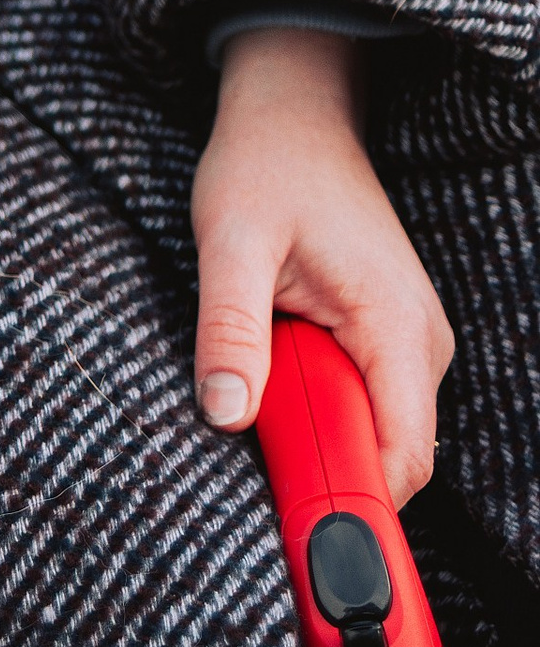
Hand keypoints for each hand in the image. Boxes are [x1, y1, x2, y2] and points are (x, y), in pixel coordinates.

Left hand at [191, 26, 453, 502]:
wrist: (294, 112)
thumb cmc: (265, 165)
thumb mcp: (230, 241)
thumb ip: (229, 327)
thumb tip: (224, 412)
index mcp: (396, 326)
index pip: (401, 459)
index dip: (354, 509)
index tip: (296, 534)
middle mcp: (421, 344)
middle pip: (388, 459)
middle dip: (324, 473)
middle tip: (253, 457)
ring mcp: (410, 344)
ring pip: (374, 434)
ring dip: (317, 436)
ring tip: (257, 399)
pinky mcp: (387, 340)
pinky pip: (363, 403)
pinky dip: (319, 408)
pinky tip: (275, 379)